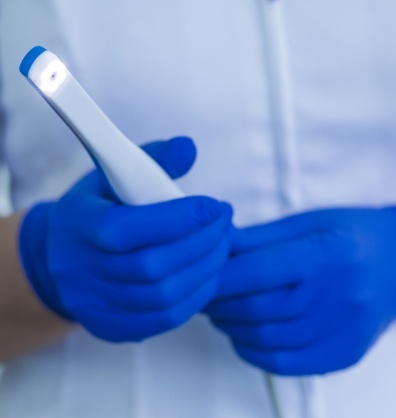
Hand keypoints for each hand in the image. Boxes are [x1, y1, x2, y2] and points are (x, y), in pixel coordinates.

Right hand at [19, 137, 232, 341]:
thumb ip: (152, 159)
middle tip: (225, 223)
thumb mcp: (113, 175)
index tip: (213, 206)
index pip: (127, 229)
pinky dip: (196, 296)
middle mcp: (81, 271)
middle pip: (152, 267)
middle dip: (202, 243)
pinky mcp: (111, 327)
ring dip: (205, 270)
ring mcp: (95, 305)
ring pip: (163, 296)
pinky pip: (164, 319)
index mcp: (78, 225)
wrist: (61, 256)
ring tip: (223, 244)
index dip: (177, 219)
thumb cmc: (97, 209)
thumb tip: (188, 148)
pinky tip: (209, 273)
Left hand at [206, 207, 395, 374]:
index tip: (201, 276)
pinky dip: (253, 352)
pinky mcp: (343, 354)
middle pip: (256, 309)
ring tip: (219, 312)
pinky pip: (285, 364)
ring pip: (265, 339)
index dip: (219, 277)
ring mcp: (342, 331)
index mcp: (324, 254)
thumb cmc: (349, 235)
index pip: (256, 272)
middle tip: (203, 295)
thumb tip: (216, 245)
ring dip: (230, 327)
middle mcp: (336, 297)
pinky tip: (242, 336)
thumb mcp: (306, 223)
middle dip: (218, 303)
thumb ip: (258, 238)